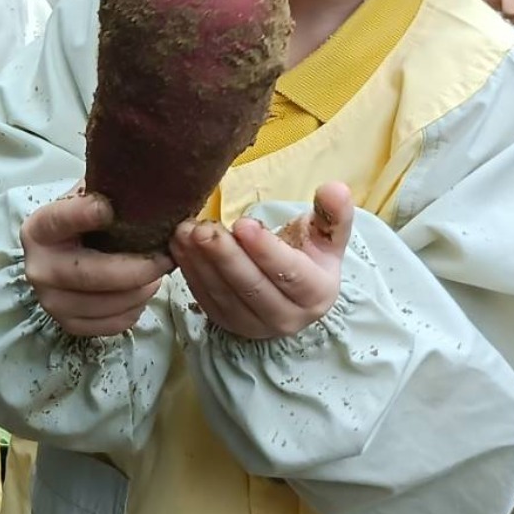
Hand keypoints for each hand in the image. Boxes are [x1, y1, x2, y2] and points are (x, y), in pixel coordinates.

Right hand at [20, 188, 173, 337]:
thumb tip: (146, 180)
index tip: (108, 208)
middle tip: (165, 258)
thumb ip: (106, 190)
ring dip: (141, 291)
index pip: (58, 221)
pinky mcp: (68, 325)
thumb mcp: (89, 197)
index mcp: (39, 229)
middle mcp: (38, 268)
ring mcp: (51, 301)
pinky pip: (111, 324)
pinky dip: (134, 310)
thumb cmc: (85, 223)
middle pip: (89, 274)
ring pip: (105, 304)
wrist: (65, 254)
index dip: (82, 215)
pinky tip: (141, 292)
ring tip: (158, 274)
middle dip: (135, 269)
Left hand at [172, 182, 354, 339]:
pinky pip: (204, 298)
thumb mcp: (327, 235)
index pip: (290, 274)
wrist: (292, 291)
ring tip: (184, 231)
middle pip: (252, 288)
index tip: (243, 223)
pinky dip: (189, 271)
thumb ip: (332, 213)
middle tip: (203, 229)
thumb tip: (335, 188)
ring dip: (200, 262)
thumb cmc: (309, 254)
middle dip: (225, 257)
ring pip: (223, 294)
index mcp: (316, 294)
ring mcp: (253, 325)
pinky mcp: (225, 323)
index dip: (266, 250)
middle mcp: (286, 318)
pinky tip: (178, 245)